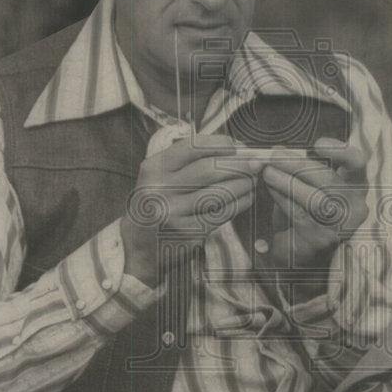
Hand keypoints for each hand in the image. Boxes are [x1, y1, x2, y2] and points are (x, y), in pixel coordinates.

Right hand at [121, 134, 260, 286]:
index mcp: (154, 168)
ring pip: (220, 193)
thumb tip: (234, 148)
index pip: (193, 146)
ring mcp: (174, 214)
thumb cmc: (156, 205)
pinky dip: (239, 204)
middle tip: (254, 165)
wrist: (137, 248)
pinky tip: (246, 198)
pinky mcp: (187, 234)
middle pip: (210, 169)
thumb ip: (187, 161)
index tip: (238, 146)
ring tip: (252, 181)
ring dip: (243, 185)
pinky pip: (221, 214)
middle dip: (239, 165)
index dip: (221, 143)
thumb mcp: (158, 177)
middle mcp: (161, 189)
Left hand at [261, 137, 368, 268]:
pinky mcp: (322, 238)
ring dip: (285, 181)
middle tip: (273, 156)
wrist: (304, 256)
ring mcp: (340, 225)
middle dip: (297, 165)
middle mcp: (355, 206)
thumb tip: (277, 149)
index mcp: (356, 186)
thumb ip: (298, 168)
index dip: (341, 152)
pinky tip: (270, 189)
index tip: (318, 144)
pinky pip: (298, 212)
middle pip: (328, 179)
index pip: (358, 164)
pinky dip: (281, 197)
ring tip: (266, 171)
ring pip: (312, 197)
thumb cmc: (307, 214)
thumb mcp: (308, 187)